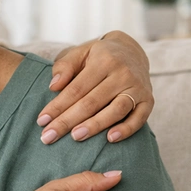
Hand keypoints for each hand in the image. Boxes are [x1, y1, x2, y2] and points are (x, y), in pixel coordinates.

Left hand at [37, 31, 152, 144]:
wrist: (132, 52)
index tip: (41, 121)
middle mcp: (123, 73)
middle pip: (92, 102)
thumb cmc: (98, 56)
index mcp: (104, 61)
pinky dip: (127, 129)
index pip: (76, 89)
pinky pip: (139, 118)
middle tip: (49, 137)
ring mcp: (138, 87)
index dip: (58, 106)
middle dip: (68, 121)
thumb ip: (65, 66)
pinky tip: (110, 139)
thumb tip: (53, 87)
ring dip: (95, 126)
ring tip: (75, 137)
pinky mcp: (149, 100)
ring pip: (115, 110)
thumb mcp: (80, 53)